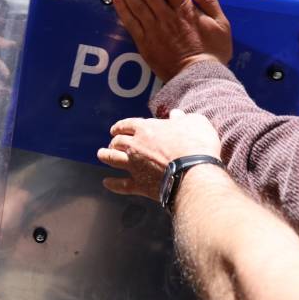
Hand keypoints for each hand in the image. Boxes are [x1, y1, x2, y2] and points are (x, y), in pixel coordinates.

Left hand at [97, 109, 221, 200]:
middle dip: (113, 141)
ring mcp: (134, 165)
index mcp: (146, 129)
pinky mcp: (139, 184)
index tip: (116, 129)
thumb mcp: (195, 123)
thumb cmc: (197, 145)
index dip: (120, 126)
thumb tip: (177, 115)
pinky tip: (107, 183)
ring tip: (101, 154)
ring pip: (112, 158)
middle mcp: (135, 146)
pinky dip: (112, 184)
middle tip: (112, 143)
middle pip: (117, 141)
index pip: (127, 124)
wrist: (194, 172)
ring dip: (105, 156)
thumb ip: (183, 119)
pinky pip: (121, 184)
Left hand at [111, 0, 232, 81]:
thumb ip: (208, 1)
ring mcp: (154, 29)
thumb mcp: (221, 24)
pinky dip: (122, 9)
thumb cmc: (213, 51)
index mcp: (186, 10)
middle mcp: (167, 17)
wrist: (199, 78)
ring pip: (136, 4)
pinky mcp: (144, 43)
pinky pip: (131, 22)